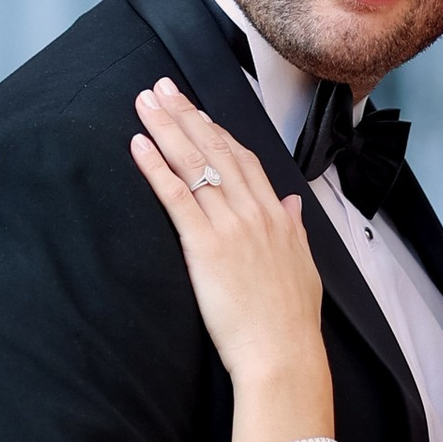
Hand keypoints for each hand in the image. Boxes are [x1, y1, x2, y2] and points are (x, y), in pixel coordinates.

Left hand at [132, 80, 329, 387]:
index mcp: (276, 217)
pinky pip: (176, 196)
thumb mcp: (304, 267)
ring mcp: (230, 226)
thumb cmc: (290, 322)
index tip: (196, 110)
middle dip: (186, 114)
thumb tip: (290, 205)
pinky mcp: (205, 246)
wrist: (282, 354)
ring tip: (144, 102)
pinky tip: (139, 145)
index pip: (244, 159)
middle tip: (161, 87)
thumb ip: (294, 231)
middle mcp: (254, 212)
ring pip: (194, 163)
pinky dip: (156, 167)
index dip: (216, 130)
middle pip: (216, 149)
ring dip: (166, 128)